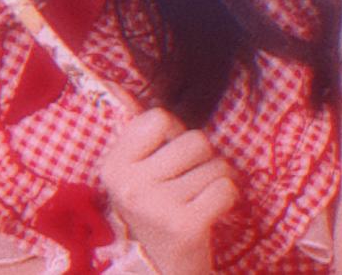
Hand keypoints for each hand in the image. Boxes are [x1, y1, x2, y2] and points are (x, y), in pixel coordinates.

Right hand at [100, 108, 237, 274]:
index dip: (174, 134)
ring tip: (197, 200)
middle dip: (201, 159)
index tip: (168, 159)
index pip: (160, 118)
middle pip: (195, 139)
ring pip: (216, 164)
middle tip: (186, 185)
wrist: (163, 270)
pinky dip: (228, 198)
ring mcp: (157, 207)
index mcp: (114, 167)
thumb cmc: (157, 210)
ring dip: (215, 179)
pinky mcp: (186, 225)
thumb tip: (121, 84)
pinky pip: (227, 187)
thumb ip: (139, 133)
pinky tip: (210, 212)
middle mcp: (130, 187)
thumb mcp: (136, 172)